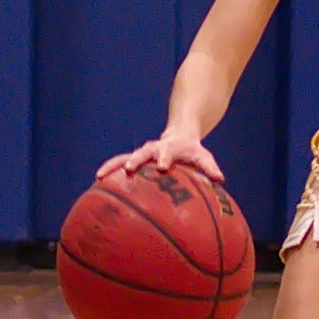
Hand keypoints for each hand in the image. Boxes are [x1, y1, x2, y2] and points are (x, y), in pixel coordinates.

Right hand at [107, 127, 225, 188]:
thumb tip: (220, 179)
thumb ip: (209, 167)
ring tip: (100, 176)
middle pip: (142, 153)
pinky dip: (109, 170)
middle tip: (129, 169)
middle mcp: (153, 150)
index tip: (161, 167)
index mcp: (170, 149)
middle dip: (135, 160)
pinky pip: (118, 164)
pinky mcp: (133, 159)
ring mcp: (141, 153)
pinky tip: (98, 181)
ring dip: (114, 166)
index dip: (164, 159)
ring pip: (125, 158)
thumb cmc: (192, 151)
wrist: (179, 136)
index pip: (167, 153)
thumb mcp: (202, 157)